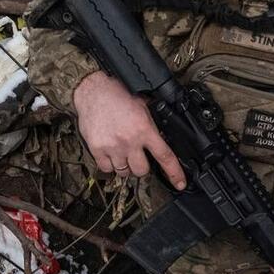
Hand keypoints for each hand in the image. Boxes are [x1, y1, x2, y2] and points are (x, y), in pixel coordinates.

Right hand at [72, 71, 186, 189]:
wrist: (94, 89)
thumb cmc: (118, 94)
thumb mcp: (143, 106)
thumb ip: (152, 124)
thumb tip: (162, 137)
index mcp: (144, 129)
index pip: (165, 156)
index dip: (174, 173)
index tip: (179, 183)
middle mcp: (129, 141)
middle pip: (142, 171)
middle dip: (142, 166)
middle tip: (139, 156)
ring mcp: (112, 147)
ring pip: (124, 172)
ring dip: (126, 166)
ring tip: (123, 153)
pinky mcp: (97, 149)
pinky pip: (107, 169)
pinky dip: (110, 165)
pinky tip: (111, 154)